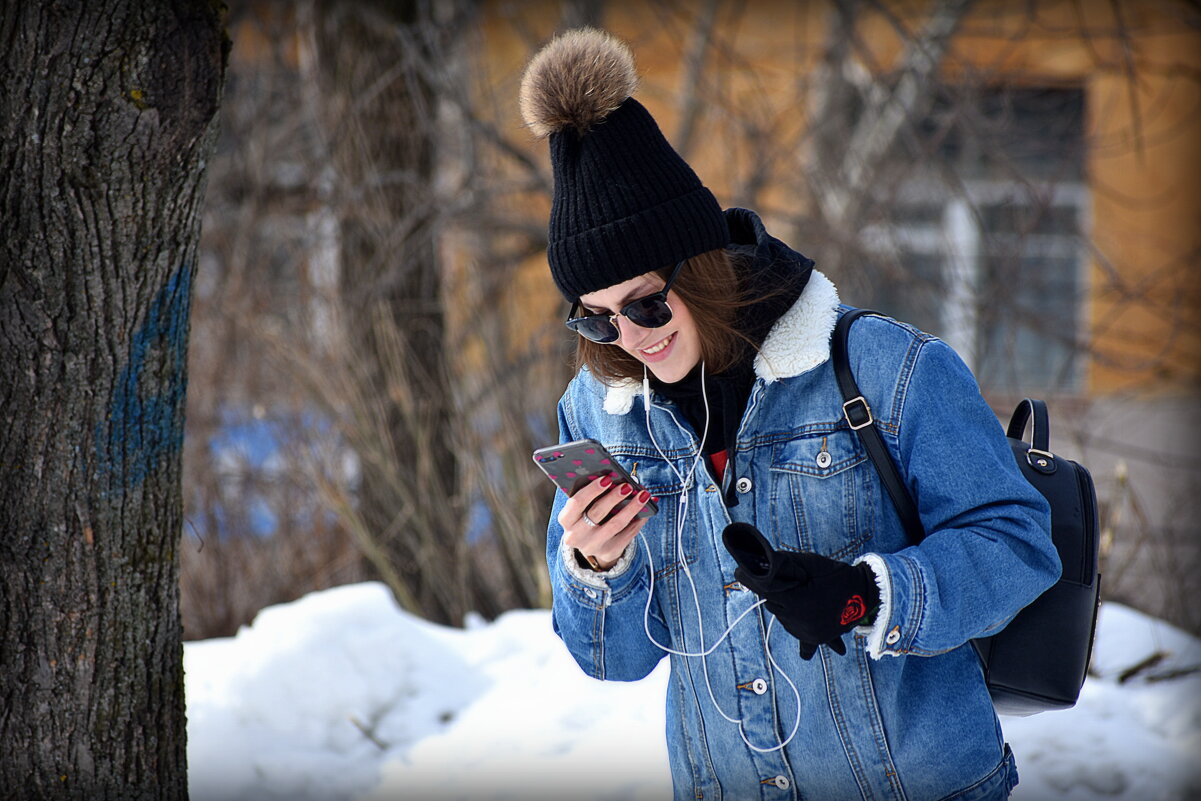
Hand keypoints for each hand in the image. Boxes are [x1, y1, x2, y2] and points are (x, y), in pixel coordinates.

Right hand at [559, 474, 651, 569]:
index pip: (576, 503)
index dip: (592, 490)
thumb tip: (613, 477)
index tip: (607, 478)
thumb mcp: (582, 507)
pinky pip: (627, 535)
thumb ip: (591, 493)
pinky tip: (647, 511)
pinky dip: (638, 521)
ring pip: (615, 524)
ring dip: (631, 508)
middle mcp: (575, 535)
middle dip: (614, 497)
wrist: (590, 543)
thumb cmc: (587, 515)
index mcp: (566, 519)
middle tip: (627, 486)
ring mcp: (592, 546)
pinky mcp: (609, 551)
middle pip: (597, 513)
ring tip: (643, 495)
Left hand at [722, 523, 878, 658]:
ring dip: (789, 608)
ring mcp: (807, 632)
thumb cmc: (834, 573)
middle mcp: (797, 620)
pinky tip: (805, 656)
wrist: (865, 592)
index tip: (739, 569)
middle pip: (773, 603)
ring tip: (808, 597)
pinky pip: (805, 643)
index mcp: (794, 600)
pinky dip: (805, 645)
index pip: (763, 589)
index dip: (754, 576)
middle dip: (778, 592)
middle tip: (795, 581)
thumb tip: (752, 566)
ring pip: (784, 617)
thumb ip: (779, 566)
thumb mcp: (806, 563)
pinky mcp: (816, 638)